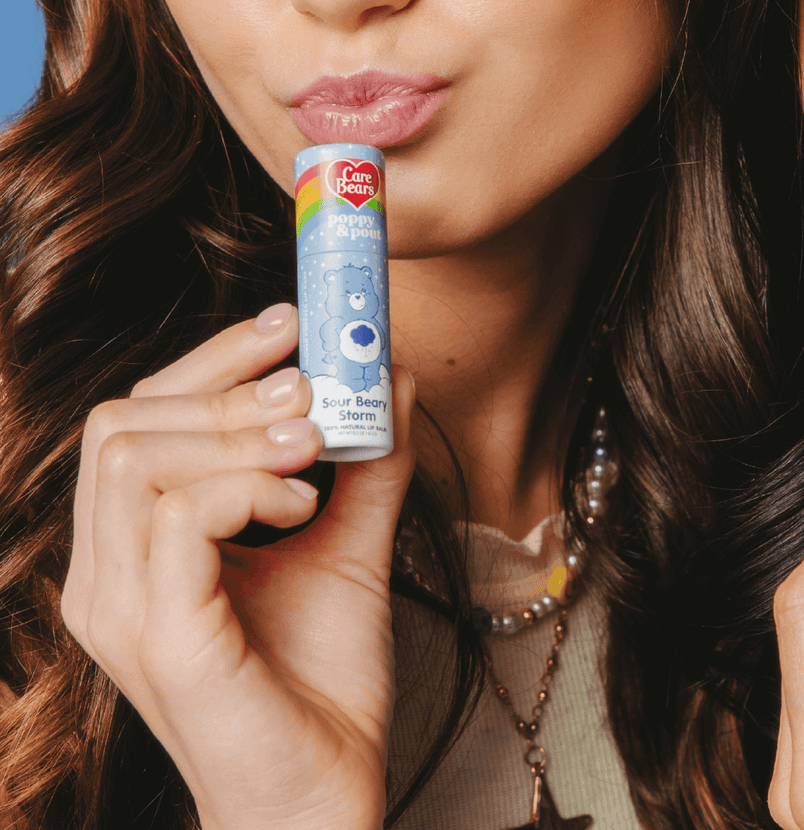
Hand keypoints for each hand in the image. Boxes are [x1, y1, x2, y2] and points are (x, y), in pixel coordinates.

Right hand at [61, 304, 415, 829]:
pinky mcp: (162, 637)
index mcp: (135, 548)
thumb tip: (391, 374)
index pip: (134, 416)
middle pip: (120, 420)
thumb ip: (365, 462)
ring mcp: (123, 609)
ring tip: (311, 455)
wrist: (324, 793)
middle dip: (227, 385)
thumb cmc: (321, 679)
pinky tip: (301, 508)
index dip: (210, 359)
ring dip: (235, 431)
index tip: (291, 326)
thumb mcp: (350, 543)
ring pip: (132, 455)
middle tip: (312, 395)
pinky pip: (173, 516)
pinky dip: (244, 485)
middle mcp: (108, 574)